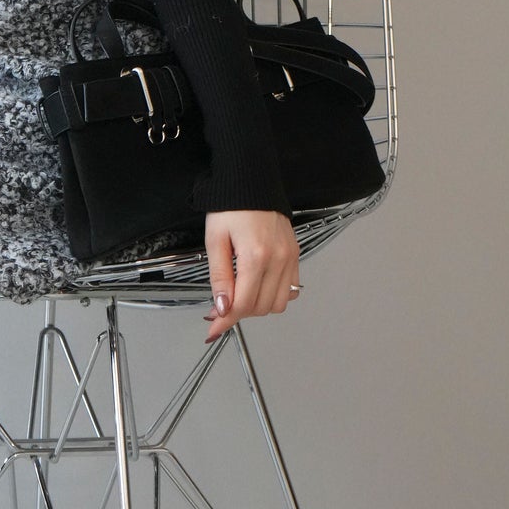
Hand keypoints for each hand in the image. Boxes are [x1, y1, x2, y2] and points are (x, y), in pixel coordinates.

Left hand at [202, 209, 299, 345]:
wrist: (251, 181)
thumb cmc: (230, 205)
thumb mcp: (215, 240)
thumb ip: (219, 276)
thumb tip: (222, 307)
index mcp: (256, 256)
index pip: (243, 304)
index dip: (226, 320)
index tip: (213, 327)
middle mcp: (278, 259)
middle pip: (261, 308)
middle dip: (239, 313)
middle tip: (220, 306)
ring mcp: (290, 258)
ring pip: (278, 303)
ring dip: (258, 306)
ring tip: (239, 295)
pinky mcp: (295, 255)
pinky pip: (292, 289)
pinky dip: (275, 295)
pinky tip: (258, 286)